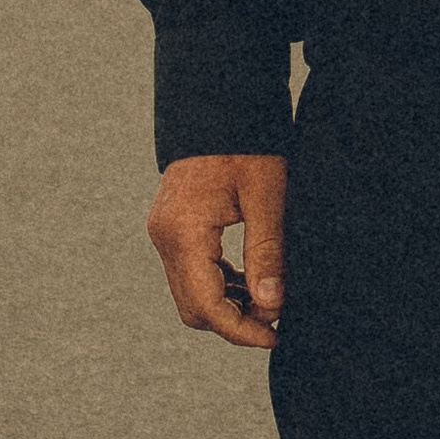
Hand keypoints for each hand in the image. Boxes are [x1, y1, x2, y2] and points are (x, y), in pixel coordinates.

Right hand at [148, 153, 287, 348]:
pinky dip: (218, 285)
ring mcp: (164, 232)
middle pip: (194, 308)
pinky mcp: (172, 227)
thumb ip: (266, 252)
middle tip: (275, 317)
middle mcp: (165, 237)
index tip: (274, 335)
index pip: (207, 305)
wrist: (219, 102)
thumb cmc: (246, 142)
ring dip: (227, 305)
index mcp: (184, 232)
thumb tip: (271, 304)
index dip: (241, 329)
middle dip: (234, 321)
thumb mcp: (266, 195)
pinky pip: (190, 273)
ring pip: (190, 294)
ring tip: (268, 298)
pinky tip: (249, 279)